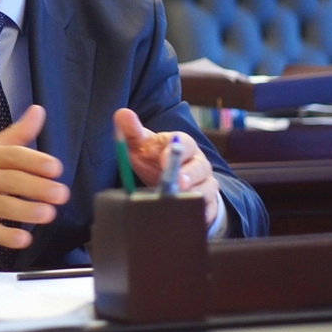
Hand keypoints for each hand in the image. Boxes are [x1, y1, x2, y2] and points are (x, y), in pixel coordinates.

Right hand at [0, 105, 69, 247]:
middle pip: (11, 180)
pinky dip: (5, 236)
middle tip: (60, 194)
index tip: (56, 168)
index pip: (12, 155)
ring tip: (48, 214)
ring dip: (25, 211)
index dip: (34, 161)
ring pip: (1, 205)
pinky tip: (22, 239)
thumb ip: (17, 133)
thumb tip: (39, 110)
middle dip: (37, 187)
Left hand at [113, 108, 219, 224]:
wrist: (169, 180)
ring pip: (207, 189)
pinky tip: (190, 217)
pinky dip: (202, 214)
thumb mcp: (141, 145)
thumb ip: (132, 131)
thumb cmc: (155, 158)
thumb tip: (122, 114)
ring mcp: (205, 184)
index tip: (164, 158)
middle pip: (199, 167)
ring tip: (180, 201)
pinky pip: (209, 210)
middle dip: (189, 175)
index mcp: (182, 145)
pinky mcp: (208, 205)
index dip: (176, 151)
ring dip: (195, 196)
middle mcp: (198, 163)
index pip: (184, 144)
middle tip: (177, 183)